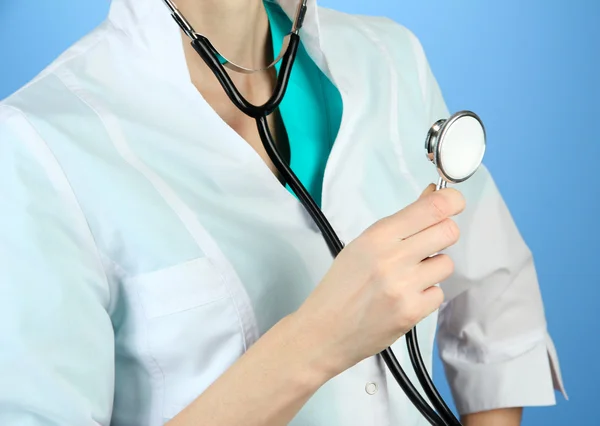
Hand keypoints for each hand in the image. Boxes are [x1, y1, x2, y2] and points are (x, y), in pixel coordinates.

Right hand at [293, 184, 464, 376]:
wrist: (324, 330)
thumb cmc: (341, 286)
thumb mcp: (363, 246)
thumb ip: (400, 223)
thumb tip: (432, 195)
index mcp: (378, 236)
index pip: (431, 208)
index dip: (452, 200)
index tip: (454, 202)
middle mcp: (393, 258)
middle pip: (448, 232)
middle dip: (444, 234)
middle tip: (429, 243)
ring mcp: (404, 286)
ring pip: (447, 264)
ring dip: (433, 268)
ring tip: (408, 277)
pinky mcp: (412, 312)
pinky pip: (439, 293)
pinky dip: (426, 294)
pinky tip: (405, 297)